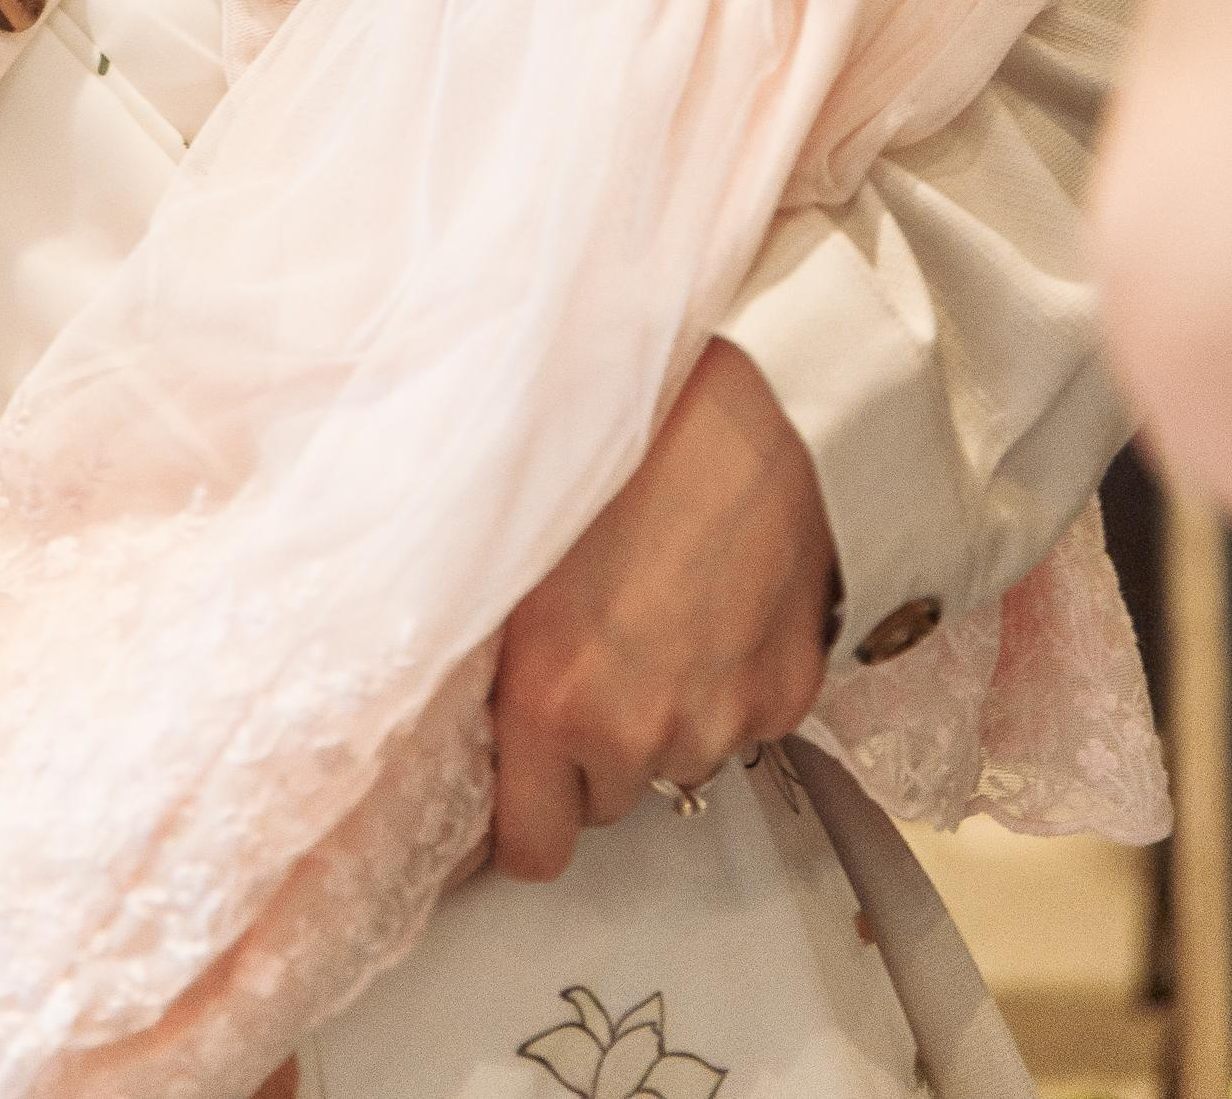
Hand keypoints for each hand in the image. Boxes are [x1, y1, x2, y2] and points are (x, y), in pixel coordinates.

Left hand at [489, 339, 835, 879]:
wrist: (722, 402)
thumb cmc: (599, 455)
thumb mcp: (503, 557)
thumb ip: (490, 664)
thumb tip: (464, 727)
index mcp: (553, 701)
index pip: (533, 850)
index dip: (523, 818)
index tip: (518, 784)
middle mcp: (641, 728)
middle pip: (608, 796)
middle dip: (594, 745)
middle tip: (592, 652)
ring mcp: (724, 716)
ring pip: (679, 759)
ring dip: (665, 713)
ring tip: (654, 612)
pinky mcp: (788, 692)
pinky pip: (746, 722)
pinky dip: (730, 684)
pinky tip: (713, 605)